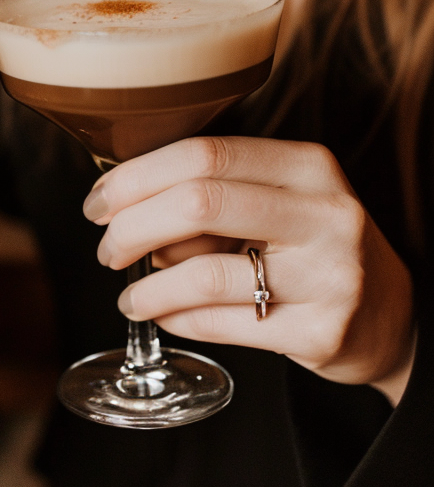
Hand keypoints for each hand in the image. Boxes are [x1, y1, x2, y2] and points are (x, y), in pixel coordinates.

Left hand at [83, 137, 415, 403]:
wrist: (387, 316)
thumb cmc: (306, 246)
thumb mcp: (277, 199)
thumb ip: (211, 190)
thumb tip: (120, 202)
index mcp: (307, 166)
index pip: (203, 154)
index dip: (136, 177)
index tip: (99, 202)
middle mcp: (325, 214)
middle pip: (197, 203)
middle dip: (131, 227)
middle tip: (107, 249)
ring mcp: (329, 276)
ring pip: (203, 272)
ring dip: (148, 287)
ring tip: (131, 296)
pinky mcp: (321, 332)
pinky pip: (220, 322)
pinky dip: (176, 319)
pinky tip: (163, 315)